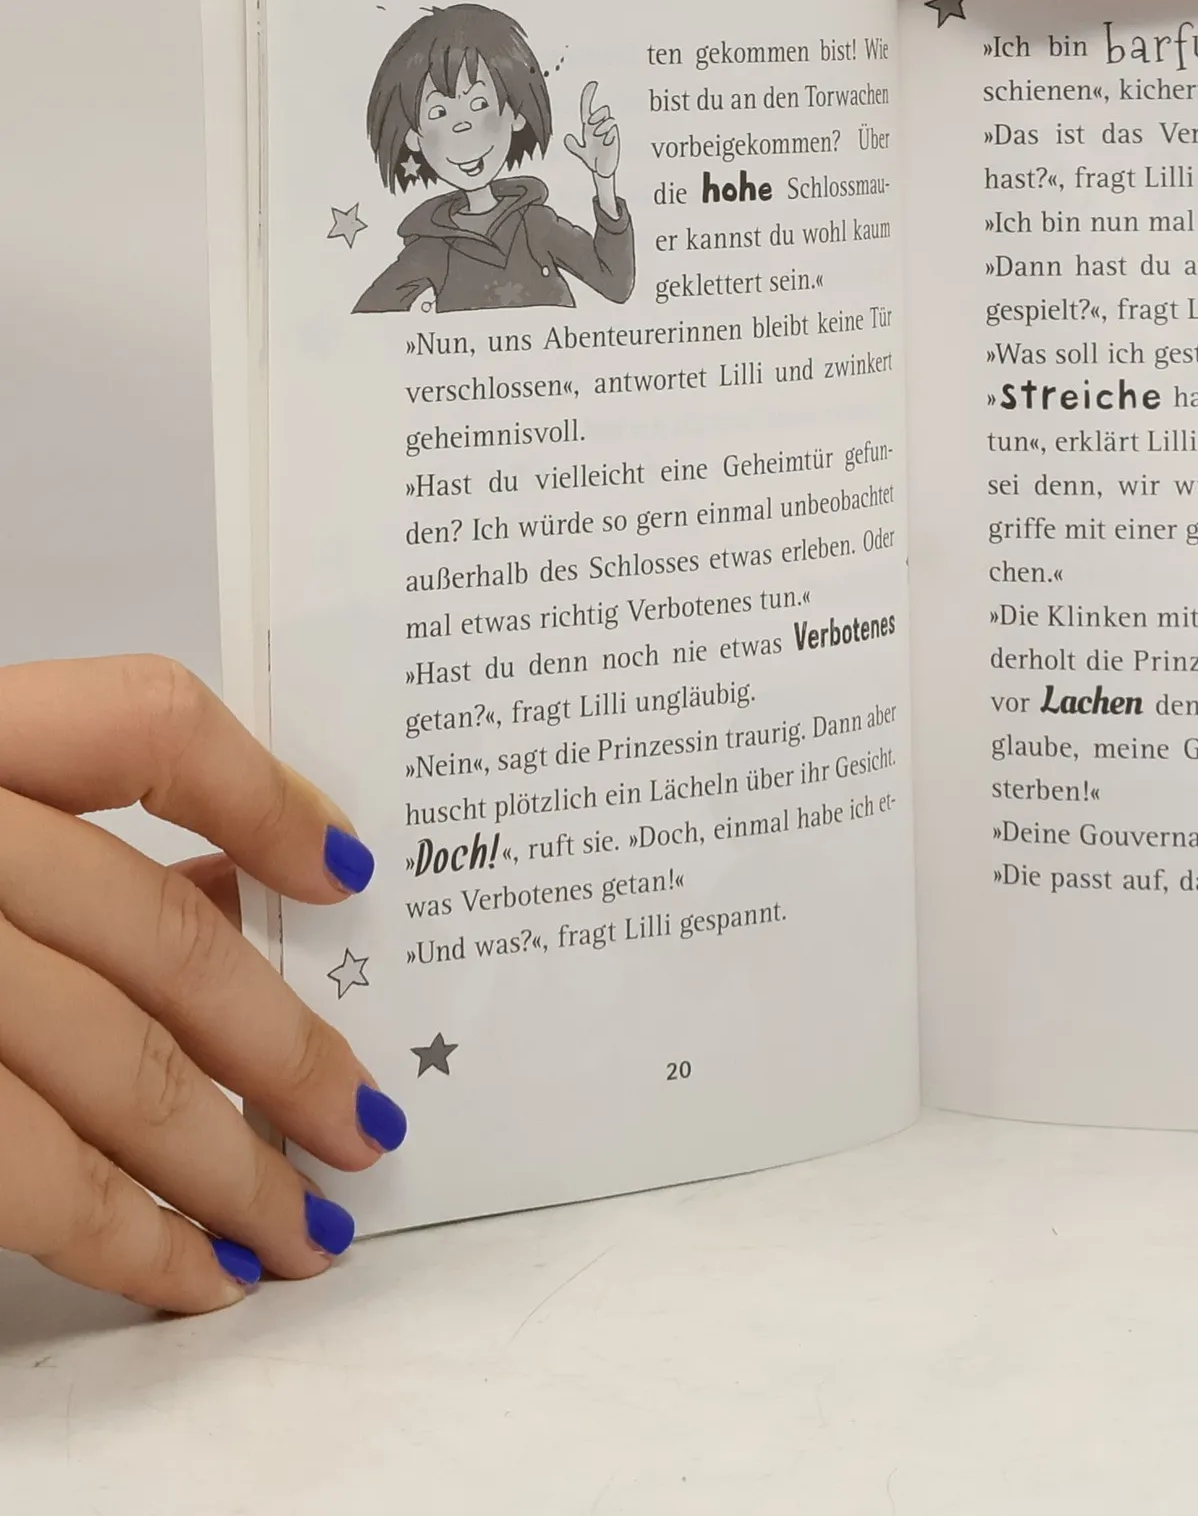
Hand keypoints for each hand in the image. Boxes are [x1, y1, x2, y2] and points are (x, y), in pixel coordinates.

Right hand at [0, 658, 402, 1314]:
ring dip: (228, 1167)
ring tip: (307, 1230)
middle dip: (284, 1050)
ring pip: (111, 1067)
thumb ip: (60, 828)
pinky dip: (121, 1237)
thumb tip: (238, 891)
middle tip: (365, 1124)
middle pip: (158, 936)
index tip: (353, 872)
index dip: (267, 792)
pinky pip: (17, 1175)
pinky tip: (191, 1274)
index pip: (146, 720)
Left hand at [564, 80, 618, 182]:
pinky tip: (607, 143)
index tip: (593, 84)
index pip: (587, 107)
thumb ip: (573, 146)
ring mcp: (608, 131)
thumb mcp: (580, 153)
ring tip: (600, 139)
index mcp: (588, 127)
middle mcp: (599, 126)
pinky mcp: (615, 136)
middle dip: (597, 118)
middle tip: (593, 132)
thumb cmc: (592, 160)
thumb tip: (567, 137)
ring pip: (608, 118)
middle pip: (601, 111)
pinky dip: (608, 135)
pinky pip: (612, 129)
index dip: (589, 95)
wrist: (602, 171)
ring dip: (602, 128)